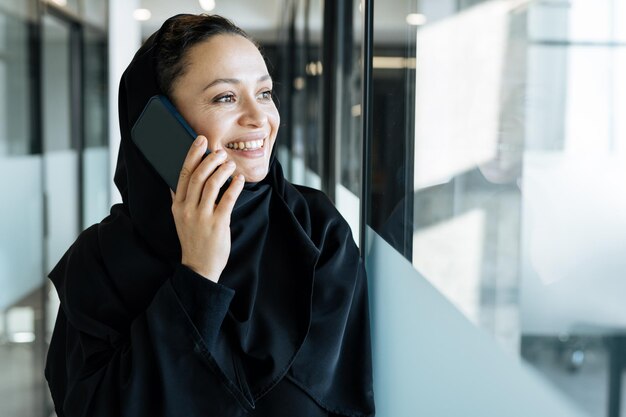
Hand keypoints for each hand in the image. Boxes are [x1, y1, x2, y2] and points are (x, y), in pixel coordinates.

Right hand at [171, 135, 244, 281]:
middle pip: (198, 176)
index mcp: (177, 205)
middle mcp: (188, 209)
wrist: (199, 266)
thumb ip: (179, 199)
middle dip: (210, 159)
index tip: (200, 140)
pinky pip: (227, 199)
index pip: (183, 174)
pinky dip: (235, 186)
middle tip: (220, 152)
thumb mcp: (180, 218)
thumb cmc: (193, 239)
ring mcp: (202, 216)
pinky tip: (239, 179)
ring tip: (231, 164)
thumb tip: (177, 179)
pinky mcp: (217, 224)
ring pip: (212, 184)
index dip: (192, 154)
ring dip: (224, 170)